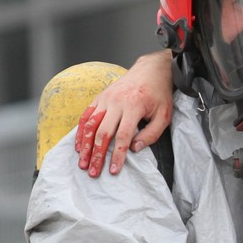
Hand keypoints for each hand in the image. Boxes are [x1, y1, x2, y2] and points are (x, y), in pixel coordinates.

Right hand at [75, 51, 174, 176]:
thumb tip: (134, 149)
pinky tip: (79, 146)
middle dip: (97, 155)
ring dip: (85, 146)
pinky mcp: (99, 97)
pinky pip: (86, 116)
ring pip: (90, 125)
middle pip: (103, 133)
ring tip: (82, 163)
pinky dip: (80, 132)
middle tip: (94, 172)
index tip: (113, 170)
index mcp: (134, 106)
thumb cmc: (159, 94)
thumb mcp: (164, 115)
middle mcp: (116, 102)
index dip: (117, 155)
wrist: (150, 70)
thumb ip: (151, 134)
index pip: (122, 136)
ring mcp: (105, 99)